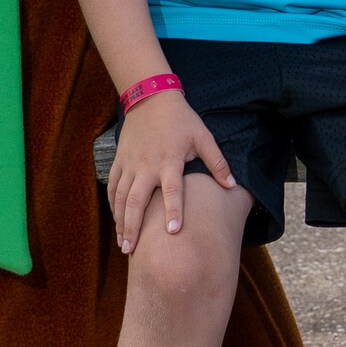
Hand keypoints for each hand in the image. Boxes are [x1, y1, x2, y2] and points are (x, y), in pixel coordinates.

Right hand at [110, 88, 237, 251]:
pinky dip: (113, 204)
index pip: (171, 190)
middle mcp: (146, 165)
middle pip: (136, 200)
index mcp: (169, 160)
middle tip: (131, 249)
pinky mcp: (119, 161)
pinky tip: (116, 220)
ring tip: (122, 243)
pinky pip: (112, 186)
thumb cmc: (181, 119)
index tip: (172, 232)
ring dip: (120, 221)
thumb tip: (233, 185)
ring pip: (121, 197)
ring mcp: (129, 164)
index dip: (173, 211)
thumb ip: (217, 162)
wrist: (150, 97)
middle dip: (132, 226)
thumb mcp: (203, 136)